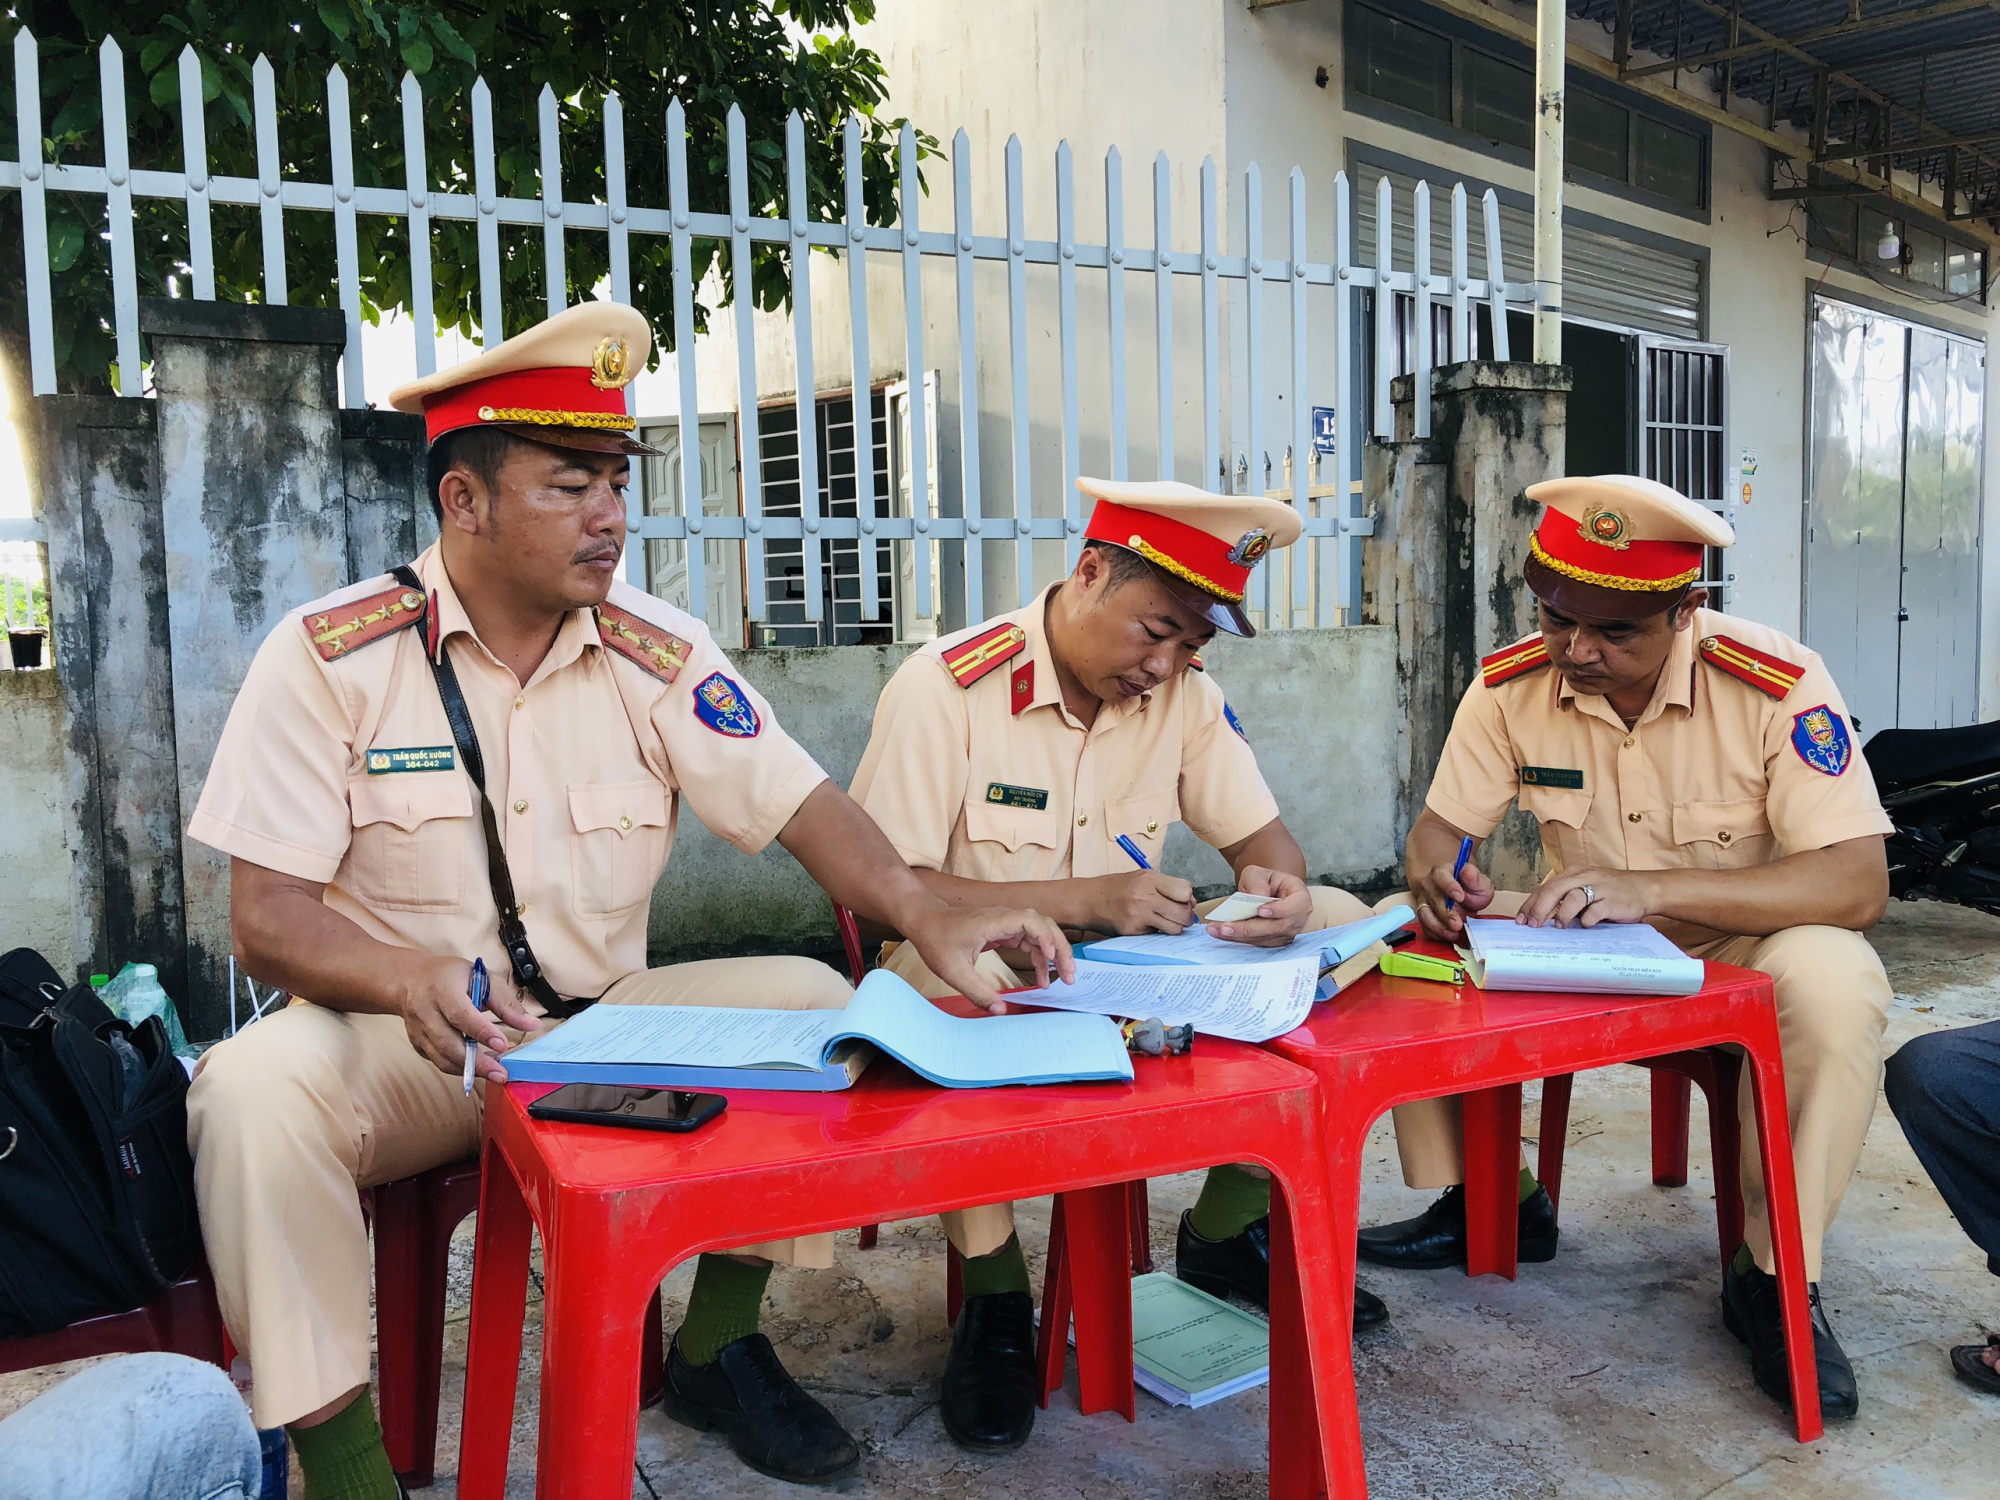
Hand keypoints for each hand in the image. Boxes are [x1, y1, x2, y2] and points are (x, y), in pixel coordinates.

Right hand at [397, 955, 540, 1083]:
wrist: (411, 980)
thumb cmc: (453, 976)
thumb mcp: (482, 978)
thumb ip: (506, 1003)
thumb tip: (532, 1025)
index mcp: (442, 988)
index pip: (460, 1013)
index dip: (481, 1031)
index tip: (502, 1045)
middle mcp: (425, 1010)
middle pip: (448, 1042)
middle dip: (476, 1062)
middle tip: (501, 1073)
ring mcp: (418, 1030)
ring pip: (441, 1057)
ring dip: (469, 1069)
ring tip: (495, 1074)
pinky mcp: (417, 1044)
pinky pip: (438, 1061)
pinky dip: (459, 1068)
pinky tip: (479, 1066)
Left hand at [904, 904, 1075, 1010]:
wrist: (924, 920)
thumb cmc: (936, 939)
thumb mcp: (953, 971)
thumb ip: (977, 992)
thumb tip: (1000, 1011)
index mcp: (993, 921)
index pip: (1030, 920)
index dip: (1045, 937)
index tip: (1051, 958)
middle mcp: (1003, 917)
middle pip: (1043, 925)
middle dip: (1060, 948)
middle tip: (1069, 975)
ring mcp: (1005, 922)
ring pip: (1040, 932)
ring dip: (1053, 953)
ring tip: (1062, 979)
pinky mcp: (1003, 929)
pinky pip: (1029, 939)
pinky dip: (1039, 956)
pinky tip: (1041, 976)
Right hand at [1091, 870, 1197, 935]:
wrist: (1088, 900)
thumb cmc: (1116, 888)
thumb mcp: (1141, 878)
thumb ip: (1166, 887)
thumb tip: (1191, 902)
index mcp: (1149, 878)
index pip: (1185, 890)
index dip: (1187, 898)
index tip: (1182, 901)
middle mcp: (1145, 895)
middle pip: (1183, 912)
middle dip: (1185, 917)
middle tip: (1178, 916)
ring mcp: (1138, 915)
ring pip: (1175, 928)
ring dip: (1174, 927)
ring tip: (1164, 922)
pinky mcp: (1133, 931)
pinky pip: (1158, 936)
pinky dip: (1157, 932)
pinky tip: (1147, 926)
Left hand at [1204, 865, 1313, 945]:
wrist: (1267, 892)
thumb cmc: (1266, 881)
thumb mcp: (1259, 873)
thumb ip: (1257, 882)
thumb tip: (1256, 898)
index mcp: (1300, 897)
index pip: (1297, 905)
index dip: (1280, 910)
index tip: (1261, 910)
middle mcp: (1297, 918)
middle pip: (1276, 927)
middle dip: (1249, 928)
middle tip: (1225, 926)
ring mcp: (1287, 933)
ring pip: (1264, 938)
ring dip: (1239, 936)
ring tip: (1216, 930)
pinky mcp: (1274, 941)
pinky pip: (1257, 943)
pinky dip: (1238, 939)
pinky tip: (1221, 934)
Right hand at [1412, 855, 1494, 941]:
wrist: (1464, 899)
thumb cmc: (1471, 889)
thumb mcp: (1480, 883)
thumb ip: (1475, 878)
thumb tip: (1468, 871)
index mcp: (1442, 872)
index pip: (1441, 876)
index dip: (1449, 886)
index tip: (1460, 897)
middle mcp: (1429, 886)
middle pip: (1433, 898)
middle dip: (1445, 913)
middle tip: (1457, 924)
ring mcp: (1424, 901)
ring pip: (1425, 914)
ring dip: (1438, 926)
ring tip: (1453, 934)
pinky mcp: (1424, 916)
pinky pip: (1425, 926)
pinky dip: (1436, 934)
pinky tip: (1449, 937)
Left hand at [1515, 867, 1656, 928]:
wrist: (1646, 889)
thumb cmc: (1611, 891)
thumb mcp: (1586, 888)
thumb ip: (1566, 898)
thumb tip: (1541, 917)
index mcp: (1574, 873)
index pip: (1546, 887)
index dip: (1531, 904)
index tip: (1521, 920)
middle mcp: (1584, 877)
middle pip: (1554, 890)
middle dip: (1539, 909)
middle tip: (1533, 925)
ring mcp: (1599, 888)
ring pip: (1572, 898)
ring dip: (1562, 915)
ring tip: (1559, 927)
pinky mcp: (1613, 901)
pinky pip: (1594, 911)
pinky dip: (1587, 921)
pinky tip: (1586, 926)